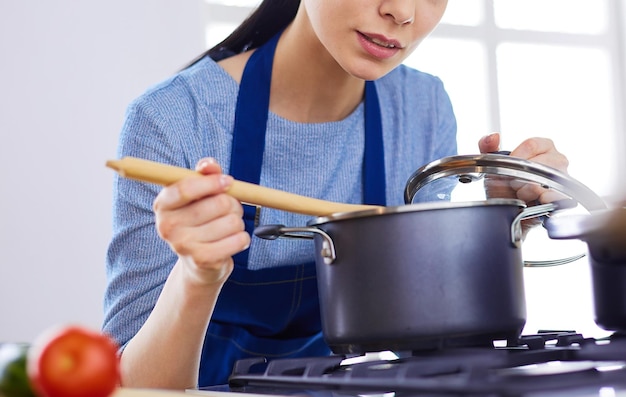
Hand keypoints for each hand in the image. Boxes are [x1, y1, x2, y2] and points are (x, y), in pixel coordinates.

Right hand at [153, 158, 249, 285]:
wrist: (198, 262)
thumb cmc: (199, 220)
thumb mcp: (199, 195)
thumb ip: (205, 175)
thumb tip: (209, 165)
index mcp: (163, 205)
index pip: (186, 188)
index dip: (212, 182)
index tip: (228, 181)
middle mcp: (168, 226)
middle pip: (219, 204)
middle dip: (232, 203)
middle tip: (229, 210)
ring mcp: (184, 246)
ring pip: (233, 221)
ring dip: (238, 222)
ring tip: (228, 227)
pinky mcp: (203, 260)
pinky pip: (239, 239)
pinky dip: (243, 238)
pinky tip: (234, 240)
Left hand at [478, 132, 569, 203]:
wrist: (510, 208)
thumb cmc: (505, 183)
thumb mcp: (493, 163)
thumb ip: (488, 146)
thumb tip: (493, 137)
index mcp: (544, 146)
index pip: (531, 144)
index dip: (515, 157)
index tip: (506, 167)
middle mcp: (557, 160)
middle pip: (538, 164)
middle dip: (520, 176)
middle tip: (512, 184)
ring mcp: (563, 178)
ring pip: (545, 181)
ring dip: (526, 190)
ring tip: (520, 194)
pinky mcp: (564, 197)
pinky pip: (556, 197)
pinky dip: (541, 200)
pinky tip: (532, 202)